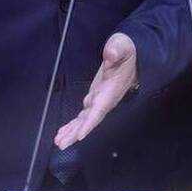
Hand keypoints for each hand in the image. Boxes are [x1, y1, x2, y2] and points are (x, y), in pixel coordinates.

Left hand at [53, 32, 137, 149]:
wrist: (133, 56)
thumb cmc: (126, 50)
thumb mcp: (123, 45)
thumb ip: (117, 50)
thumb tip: (110, 55)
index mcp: (110, 90)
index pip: (99, 109)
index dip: (90, 123)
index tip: (80, 136)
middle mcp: (105, 99)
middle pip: (90, 120)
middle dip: (76, 133)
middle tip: (61, 144)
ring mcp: (99, 100)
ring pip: (85, 120)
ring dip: (72, 132)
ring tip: (58, 142)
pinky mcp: (94, 98)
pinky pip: (83, 115)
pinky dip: (73, 124)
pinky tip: (63, 132)